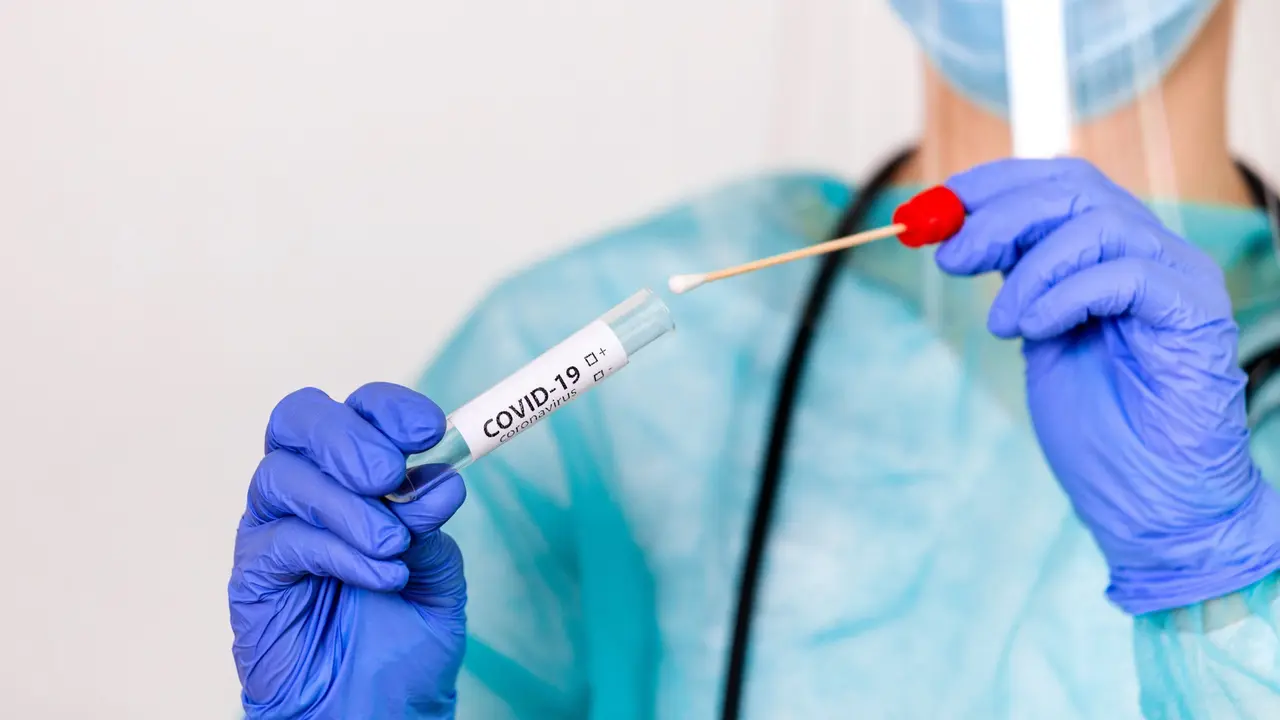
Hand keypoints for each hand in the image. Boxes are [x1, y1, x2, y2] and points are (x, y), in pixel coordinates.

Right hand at [229, 383, 466, 717]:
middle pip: (299, 419)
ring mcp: (273, 529)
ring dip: (348, 505)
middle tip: (391, 475)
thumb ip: (433, 523)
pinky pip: (282, 540)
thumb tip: (439, 478)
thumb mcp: (439, 574)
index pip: (357, 411)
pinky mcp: (252, 576)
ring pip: (283, 475)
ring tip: (394, 544)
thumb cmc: (402, 644)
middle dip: (349, 438)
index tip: (429, 430)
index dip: (388, 407)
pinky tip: (380, 574)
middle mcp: (307, 492)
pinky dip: (338, 550)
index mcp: (355, 477)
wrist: (375, 712)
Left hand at [935, 158, 1279, 614]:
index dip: (994, 184)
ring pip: (1098, 223)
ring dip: (1030, 269)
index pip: (1059, 181)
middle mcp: (1152, 253)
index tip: (935, 206)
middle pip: (1075, 189)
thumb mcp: (1037, 333)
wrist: (1150, 500)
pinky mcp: (1195, 313)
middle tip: (952, 257)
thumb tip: (958, 235)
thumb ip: (1016, 279)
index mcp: (1114, 252)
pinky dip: (1065, 294)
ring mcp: (1179, 279)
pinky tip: (1036, 332)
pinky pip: (1125, 274)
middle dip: (1000, 215)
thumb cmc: (1097, 426)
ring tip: (1004, 324)